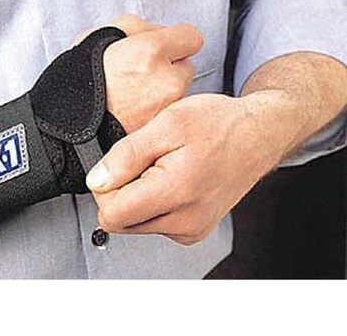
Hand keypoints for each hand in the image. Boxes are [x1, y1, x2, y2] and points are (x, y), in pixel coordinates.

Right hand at [78, 14, 202, 132]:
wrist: (68, 130)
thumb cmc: (76, 84)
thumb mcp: (98, 36)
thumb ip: (138, 27)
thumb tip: (160, 31)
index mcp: (149, 52)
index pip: (192, 37)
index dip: (178, 39)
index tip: (168, 44)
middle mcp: (165, 81)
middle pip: (187, 67)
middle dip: (169, 67)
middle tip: (142, 72)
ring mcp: (167, 109)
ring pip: (179, 92)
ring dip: (164, 90)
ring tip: (133, 94)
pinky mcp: (163, 128)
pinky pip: (169, 112)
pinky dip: (157, 108)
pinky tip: (135, 109)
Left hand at [86, 91, 299, 244]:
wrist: (258, 134)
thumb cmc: (218, 124)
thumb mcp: (167, 124)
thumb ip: (127, 155)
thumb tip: (97, 181)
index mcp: (176, 193)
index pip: (111, 214)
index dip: (106, 187)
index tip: (121, 165)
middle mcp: (185, 221)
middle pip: (122, 220)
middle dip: (123, 190)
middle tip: (147, 161)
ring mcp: (192, 229)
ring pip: (136, 222)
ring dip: (139, 195)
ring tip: (163, 167)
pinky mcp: (195, 230)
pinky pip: (155, 222)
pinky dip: (155, 201)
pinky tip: (171, 178)